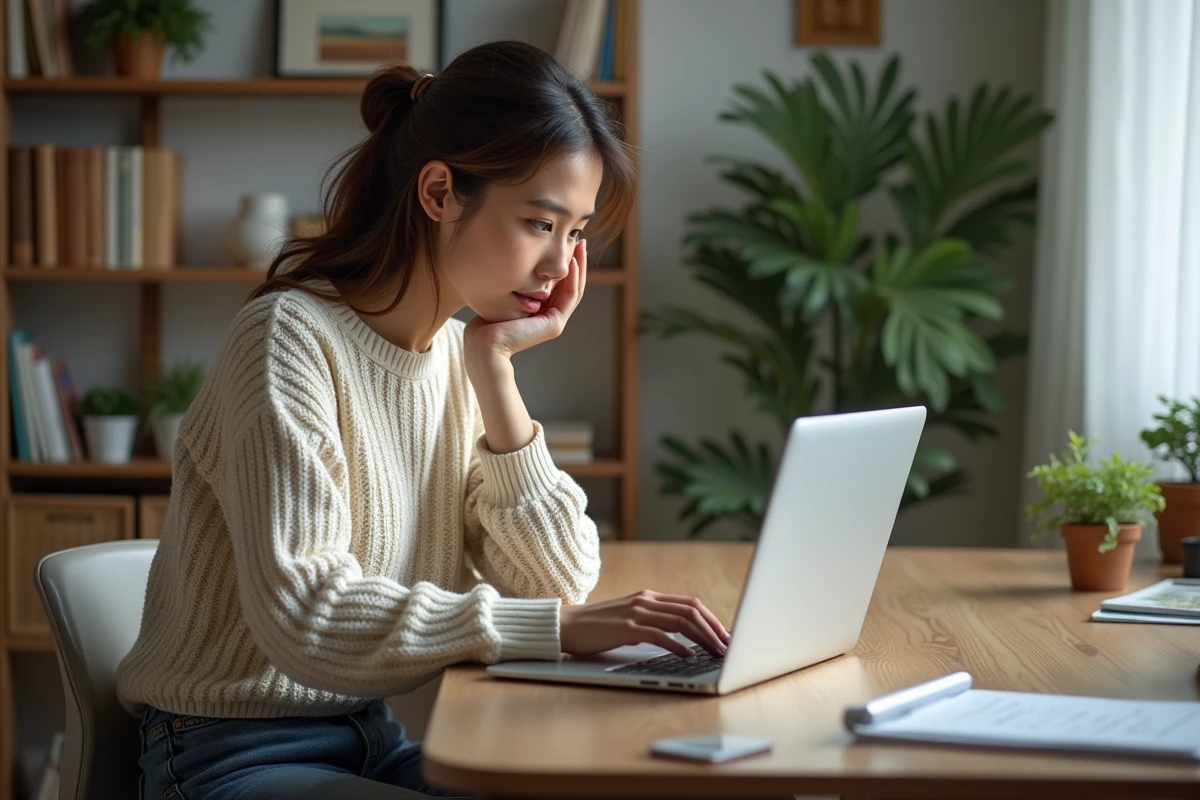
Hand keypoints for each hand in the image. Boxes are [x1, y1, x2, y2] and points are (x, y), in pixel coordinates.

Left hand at [464, 238, 586, 366]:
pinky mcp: (554, 324)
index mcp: (540, 311)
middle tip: (580, 240)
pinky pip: (570, 297)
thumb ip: (513, 285)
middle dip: (576, 261)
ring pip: (574, 289)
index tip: (564, 242)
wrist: (483, 345)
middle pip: (570, 284)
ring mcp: (554, 321)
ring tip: (581, 245)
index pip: (558, 283)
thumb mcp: (502, 296)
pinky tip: (573, 262)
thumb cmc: (485, 324)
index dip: (563, 263)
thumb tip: (512, 264)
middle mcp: (550, 316)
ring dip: (580, 266)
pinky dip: (573, 279)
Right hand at [559, 590, 731, 658]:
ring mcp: (636, 612)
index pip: (690, 603)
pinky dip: (678, 645)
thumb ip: (650, 622)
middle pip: (691, 610)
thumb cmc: (596, 627)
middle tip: (728, 646)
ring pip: (681, 621)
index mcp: (649, 597)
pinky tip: (688, 656)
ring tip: (715, 652)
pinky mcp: (627, 627)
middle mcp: (646, 600)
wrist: (566, 625)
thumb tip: (675, 637)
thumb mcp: (629, 619)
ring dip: (703, 638)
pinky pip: (660, 635)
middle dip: (714, 629)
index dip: (712, 618)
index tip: (725, 635)